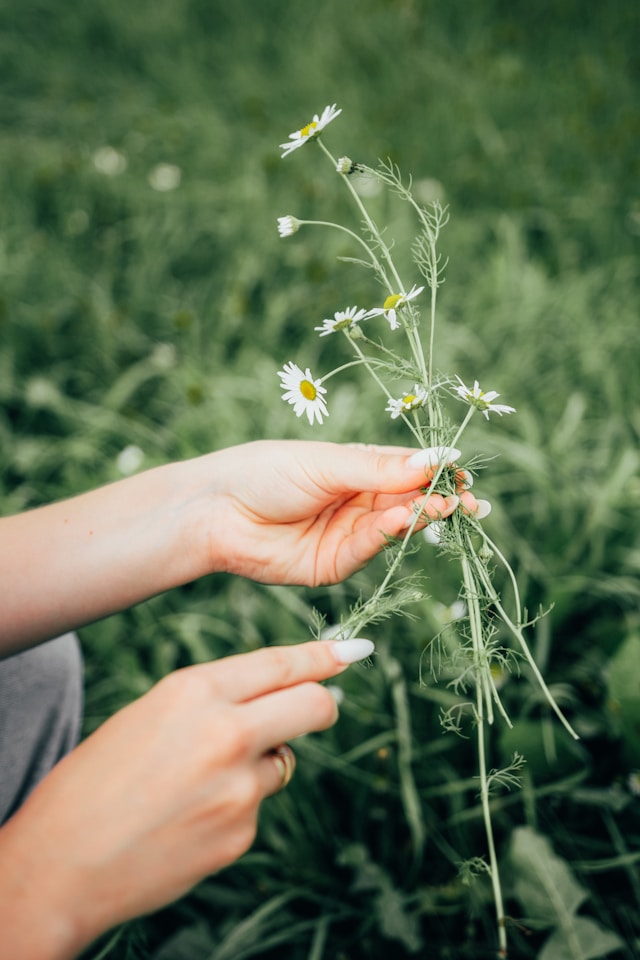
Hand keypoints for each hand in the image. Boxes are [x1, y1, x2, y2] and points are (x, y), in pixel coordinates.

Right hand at [0, 638, 370, 959]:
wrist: (60, 864)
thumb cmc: (94, 781)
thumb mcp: (150, 715)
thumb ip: (212, 701)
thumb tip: (270, 698)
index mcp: (194, 691)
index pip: (279, 663)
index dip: (322, 656)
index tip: (354, 650)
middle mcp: (226, 733)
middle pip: (313, 707)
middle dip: (325, 702)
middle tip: (325, 704)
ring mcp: (239, 789)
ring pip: (284, 761)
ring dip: (262, 763)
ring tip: (199, 783)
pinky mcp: (241, 835)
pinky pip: (256, 807)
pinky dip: (235, 808)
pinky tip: (189, 820)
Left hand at [200, 440, 459, 583]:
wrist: (217, 510)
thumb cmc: (265, 472)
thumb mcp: (327, 462)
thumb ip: (380, 468)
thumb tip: (436, 460)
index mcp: (355, 469)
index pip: (407, 470)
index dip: (435, 473)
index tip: (462, 475)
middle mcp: (357, 502)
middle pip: (409, 502)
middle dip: (439, 500)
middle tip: (466, 501)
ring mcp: (347, 535)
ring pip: (396, 527)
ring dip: (421, 518)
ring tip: (442, 506)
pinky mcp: (334, 565)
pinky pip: (369, 549)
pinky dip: (388, 536)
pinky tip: (401, 520)